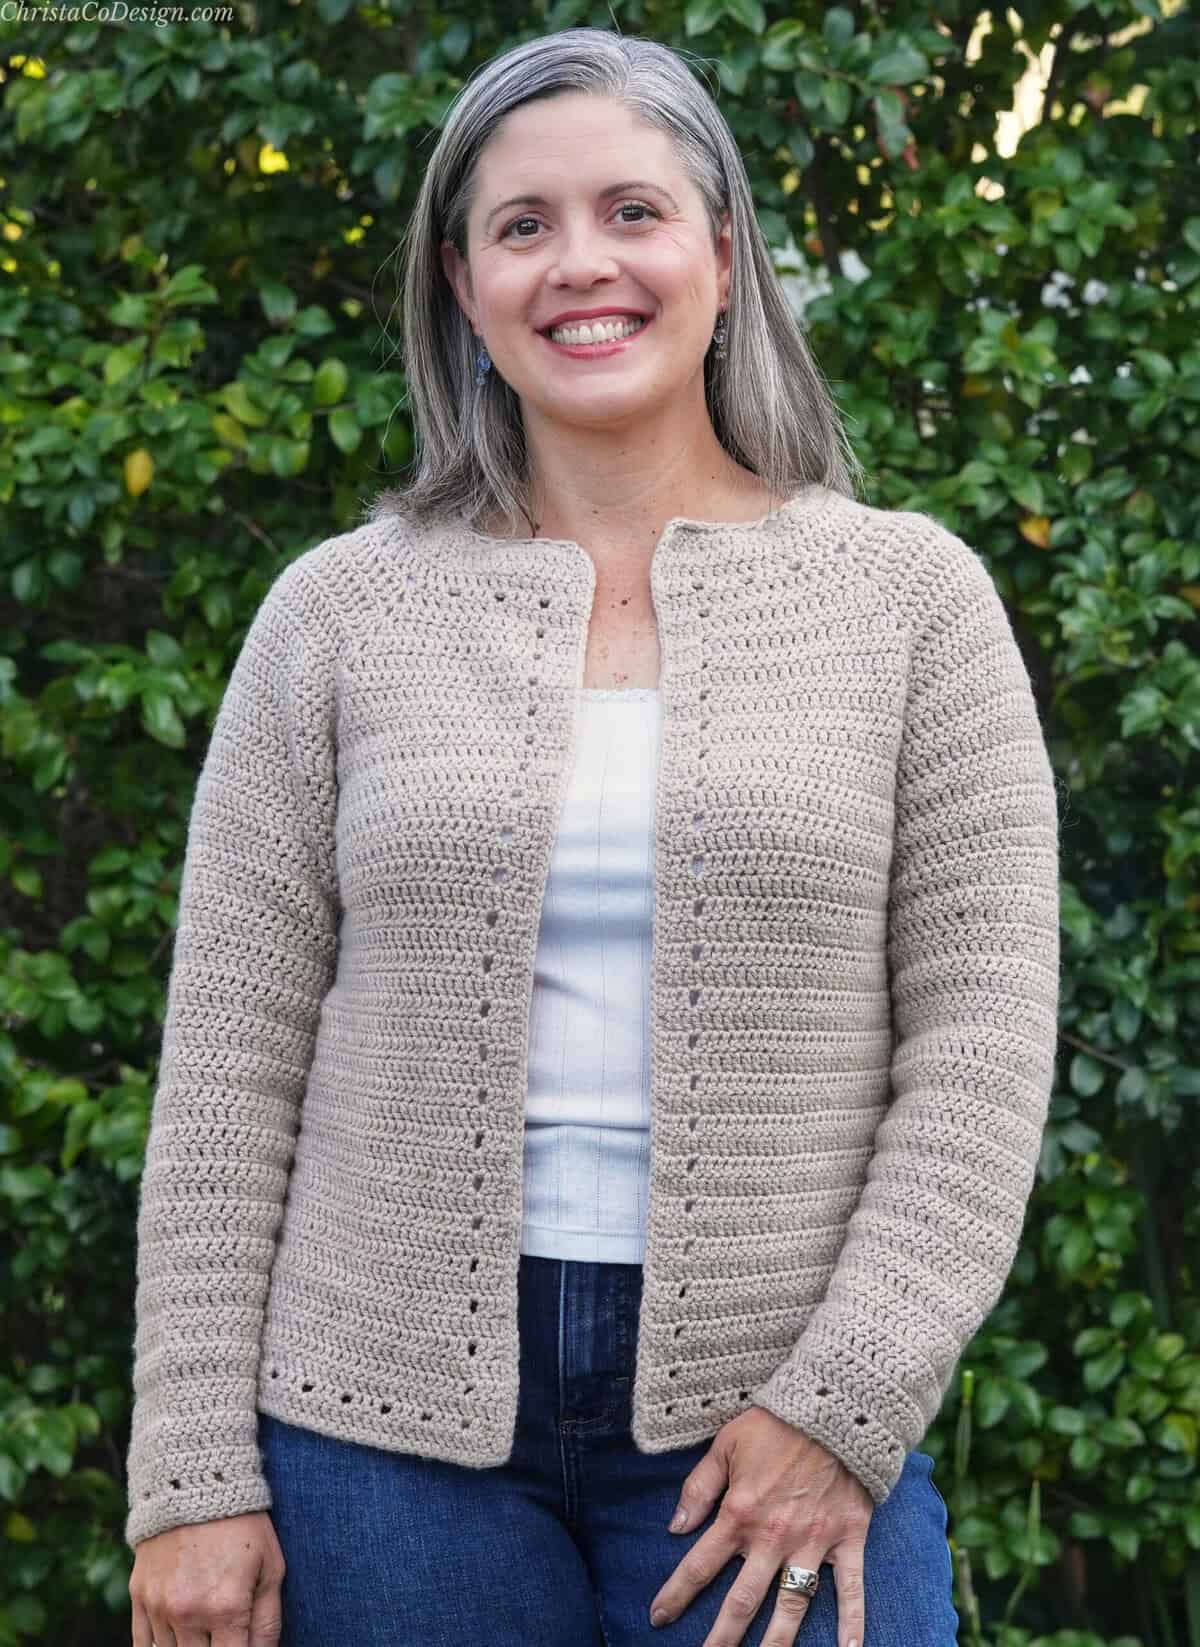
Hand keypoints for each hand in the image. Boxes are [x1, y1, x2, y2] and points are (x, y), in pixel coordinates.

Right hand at [129, 1510, 284, 1646]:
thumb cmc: (243, 1525)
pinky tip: (178, 1641)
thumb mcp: (271, 1567)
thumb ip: (269, 1621)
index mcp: (226, 1609)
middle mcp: (187, 1614)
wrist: (195, 1482)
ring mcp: (159, 1608)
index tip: (242, 1643)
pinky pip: (142, 1646)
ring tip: (206, 1633)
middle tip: (225, 1635)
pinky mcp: (139, 1598)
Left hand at [648, 1408, 872, 1646]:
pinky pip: (852, 1589)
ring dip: (776, 1644)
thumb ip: (698, 1487)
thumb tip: (675, 1527)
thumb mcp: (725, 1445)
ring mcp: (812, 1542)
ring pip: (792, 1607)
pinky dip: (853, 1624)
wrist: (833, 1406)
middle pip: (742, 1601)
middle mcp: (773, 1537)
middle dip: (722, 1638)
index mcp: (739, 1513)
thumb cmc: (775, 1423)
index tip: (658, 1618)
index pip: (699, 1565)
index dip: (676, 1594)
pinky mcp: (847, 1539)